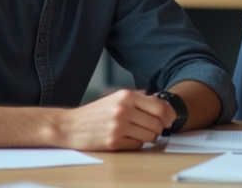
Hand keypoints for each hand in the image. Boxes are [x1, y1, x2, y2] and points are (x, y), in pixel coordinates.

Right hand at [50, 89, 176, 150]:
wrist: (71, 126)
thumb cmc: (96, 112)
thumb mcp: (117, 98)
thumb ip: (139, 99)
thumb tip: (164, 107)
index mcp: (126, 96)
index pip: (160, 107)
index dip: (169, 115)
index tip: (170, 120)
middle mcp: (123, 110)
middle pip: (157, 123)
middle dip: (159, 128)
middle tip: (154, 128)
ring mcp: (118, 127)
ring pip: (150, 136)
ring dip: (148, 137)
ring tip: (138, 133)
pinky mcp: (113, 142)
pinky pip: (137, 145)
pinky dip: (136, 143)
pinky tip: (126, 138)